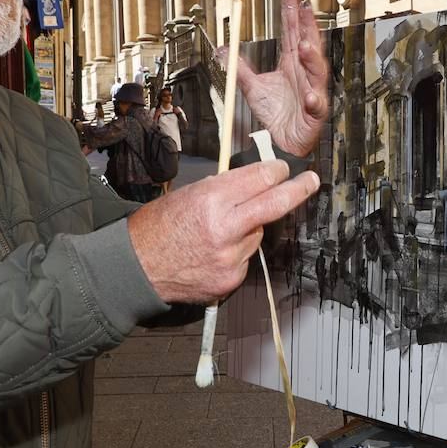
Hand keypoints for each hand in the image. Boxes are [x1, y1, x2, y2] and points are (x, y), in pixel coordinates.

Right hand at [126, 160, 319, 304]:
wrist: (136, 268)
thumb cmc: (157, 227)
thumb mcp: (188, 194)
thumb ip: (224, 189)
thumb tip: (255, 180)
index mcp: (212, 200)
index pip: (260, 179)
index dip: (276, 171)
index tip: (283, 168)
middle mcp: (225, 228)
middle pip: (276, 204)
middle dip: (298, 190)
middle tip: (310, 181)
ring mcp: (230, 257)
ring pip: (258, 234)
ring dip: (251, 227)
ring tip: (221, 231)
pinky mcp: (230, 279)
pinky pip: (246, 257)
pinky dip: (238, 251)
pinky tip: (215, 251)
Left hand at [215, 0, 329, 156]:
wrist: (280, 141)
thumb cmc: (274, 114)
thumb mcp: (252, 87)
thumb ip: (239, 68)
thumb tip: (222, 50)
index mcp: (291, 64)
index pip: (292, 32)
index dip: (291, 12)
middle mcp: (304, 74)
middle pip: (308, 45)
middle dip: (307, 26)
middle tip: (304, 8)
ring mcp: (312, 91)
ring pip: (316, 72)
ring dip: (312, 59)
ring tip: (305, 46)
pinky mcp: (314, 113)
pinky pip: (317, 105)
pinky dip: (314, 100)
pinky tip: (310, 96)